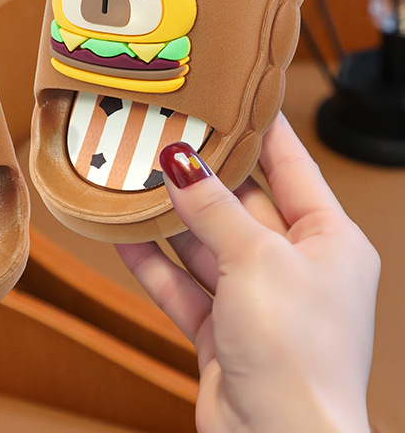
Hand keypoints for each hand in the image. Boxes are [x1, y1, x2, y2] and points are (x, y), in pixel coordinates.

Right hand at [117, 114, 378, 432]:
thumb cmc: (300, 355)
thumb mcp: (256, 259)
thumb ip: (213, 208)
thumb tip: (180, 163)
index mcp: (329, 240)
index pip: (292, 165)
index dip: (261, 128)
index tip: (231, 94)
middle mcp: (295, 265)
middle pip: (240, 202)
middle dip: (200, 173)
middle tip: (162, 135)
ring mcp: (256, 298)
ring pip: (204, 242)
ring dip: (168, 218)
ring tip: (130, 179)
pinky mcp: (222, 329)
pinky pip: (181, 282)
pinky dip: (152, 261)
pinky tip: (122, 235)